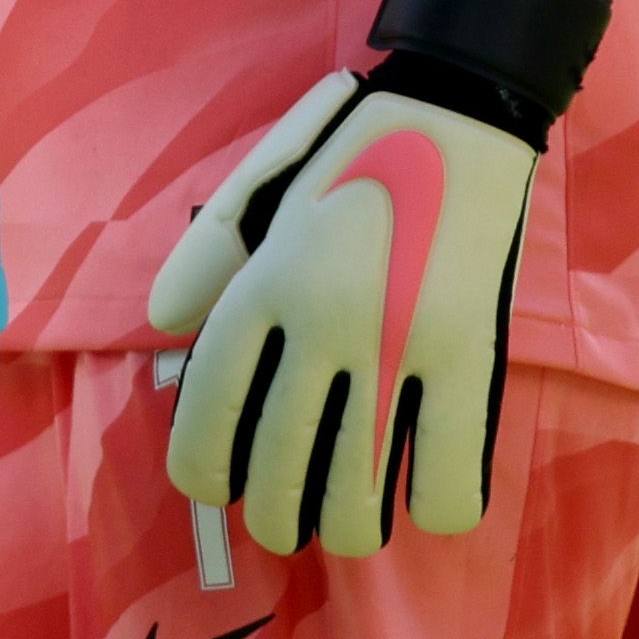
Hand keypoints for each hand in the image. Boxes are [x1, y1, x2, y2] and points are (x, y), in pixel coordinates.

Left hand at [148, 65, 539, 556]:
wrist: (462, 110)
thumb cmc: (356, 154)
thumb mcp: (266, 192)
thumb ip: (209, 256)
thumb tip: (168, 324)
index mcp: (266, 280)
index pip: (209, 411)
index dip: (202, 471)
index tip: (218, 486)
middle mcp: (321, 320)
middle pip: (278, 476)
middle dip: (277, 519)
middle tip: (293, 513)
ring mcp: (397, 344)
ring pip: (355, 504)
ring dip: (349, 528)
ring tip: (355, 512)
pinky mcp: (470, 357)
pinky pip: (448, 487)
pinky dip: (435, 508)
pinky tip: (428, 484)